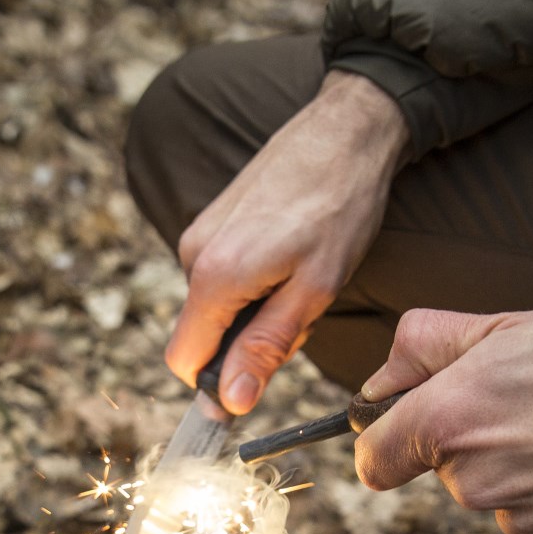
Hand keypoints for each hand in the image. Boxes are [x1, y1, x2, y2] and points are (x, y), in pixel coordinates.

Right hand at [166, 71, 409, 413]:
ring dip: (259, 310)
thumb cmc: (341, 209)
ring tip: (307, 276)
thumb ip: (266, 346)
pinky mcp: (215, 219)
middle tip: (306, 310)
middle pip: (206, 335)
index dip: (218, 386)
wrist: (347, 132)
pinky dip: (258, 282)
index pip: (185, 362)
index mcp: (214, 276)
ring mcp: (201, 232)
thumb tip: (229, 401)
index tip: (260, 385)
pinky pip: (225, 274)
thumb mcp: (315, 290)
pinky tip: (296, 257)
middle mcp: (193, 253)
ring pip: (219, 305)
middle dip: (250, 342)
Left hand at [354, 291, 532, 533]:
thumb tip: (380, 378)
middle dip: (473, 436)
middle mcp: (482, 481)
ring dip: (520, 465)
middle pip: (445, 471)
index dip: (388, 437)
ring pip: (497, 494)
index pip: (376, 458)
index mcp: (456, 417)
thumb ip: (431, 345)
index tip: (410, 423)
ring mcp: (529, 521)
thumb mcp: (520, 319)